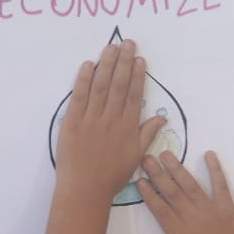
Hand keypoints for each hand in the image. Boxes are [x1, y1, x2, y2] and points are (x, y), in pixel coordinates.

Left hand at [54, 38, 164, 203]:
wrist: (85, 190)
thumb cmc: (111, 176)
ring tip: (111, 48)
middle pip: (118, 85)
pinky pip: (78, 96)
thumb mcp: (135, 157)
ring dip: (106, 64)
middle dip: (124, 62)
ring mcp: (90, 119)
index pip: (134, 95)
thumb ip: (147, 134)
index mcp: (127, 127)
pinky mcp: (72, 122)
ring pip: (100, 86)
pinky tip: (87, 64)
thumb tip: (161, 119)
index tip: (140, 59)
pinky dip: (83, 79)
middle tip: (127, 43)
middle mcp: (110, 119)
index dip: (138, 75)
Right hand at [135, 152, 233, 233]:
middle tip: (146, 158)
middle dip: (158, 174)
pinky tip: (210, 155)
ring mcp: (211, 210)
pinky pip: (220, 185)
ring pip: (191, 186)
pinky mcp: (227, 207)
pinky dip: (215, 169)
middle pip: (172, 193)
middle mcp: (194, 218)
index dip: (149, 194)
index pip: (160, 210)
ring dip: (178, 168)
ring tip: (167, 154)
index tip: (139, 180)